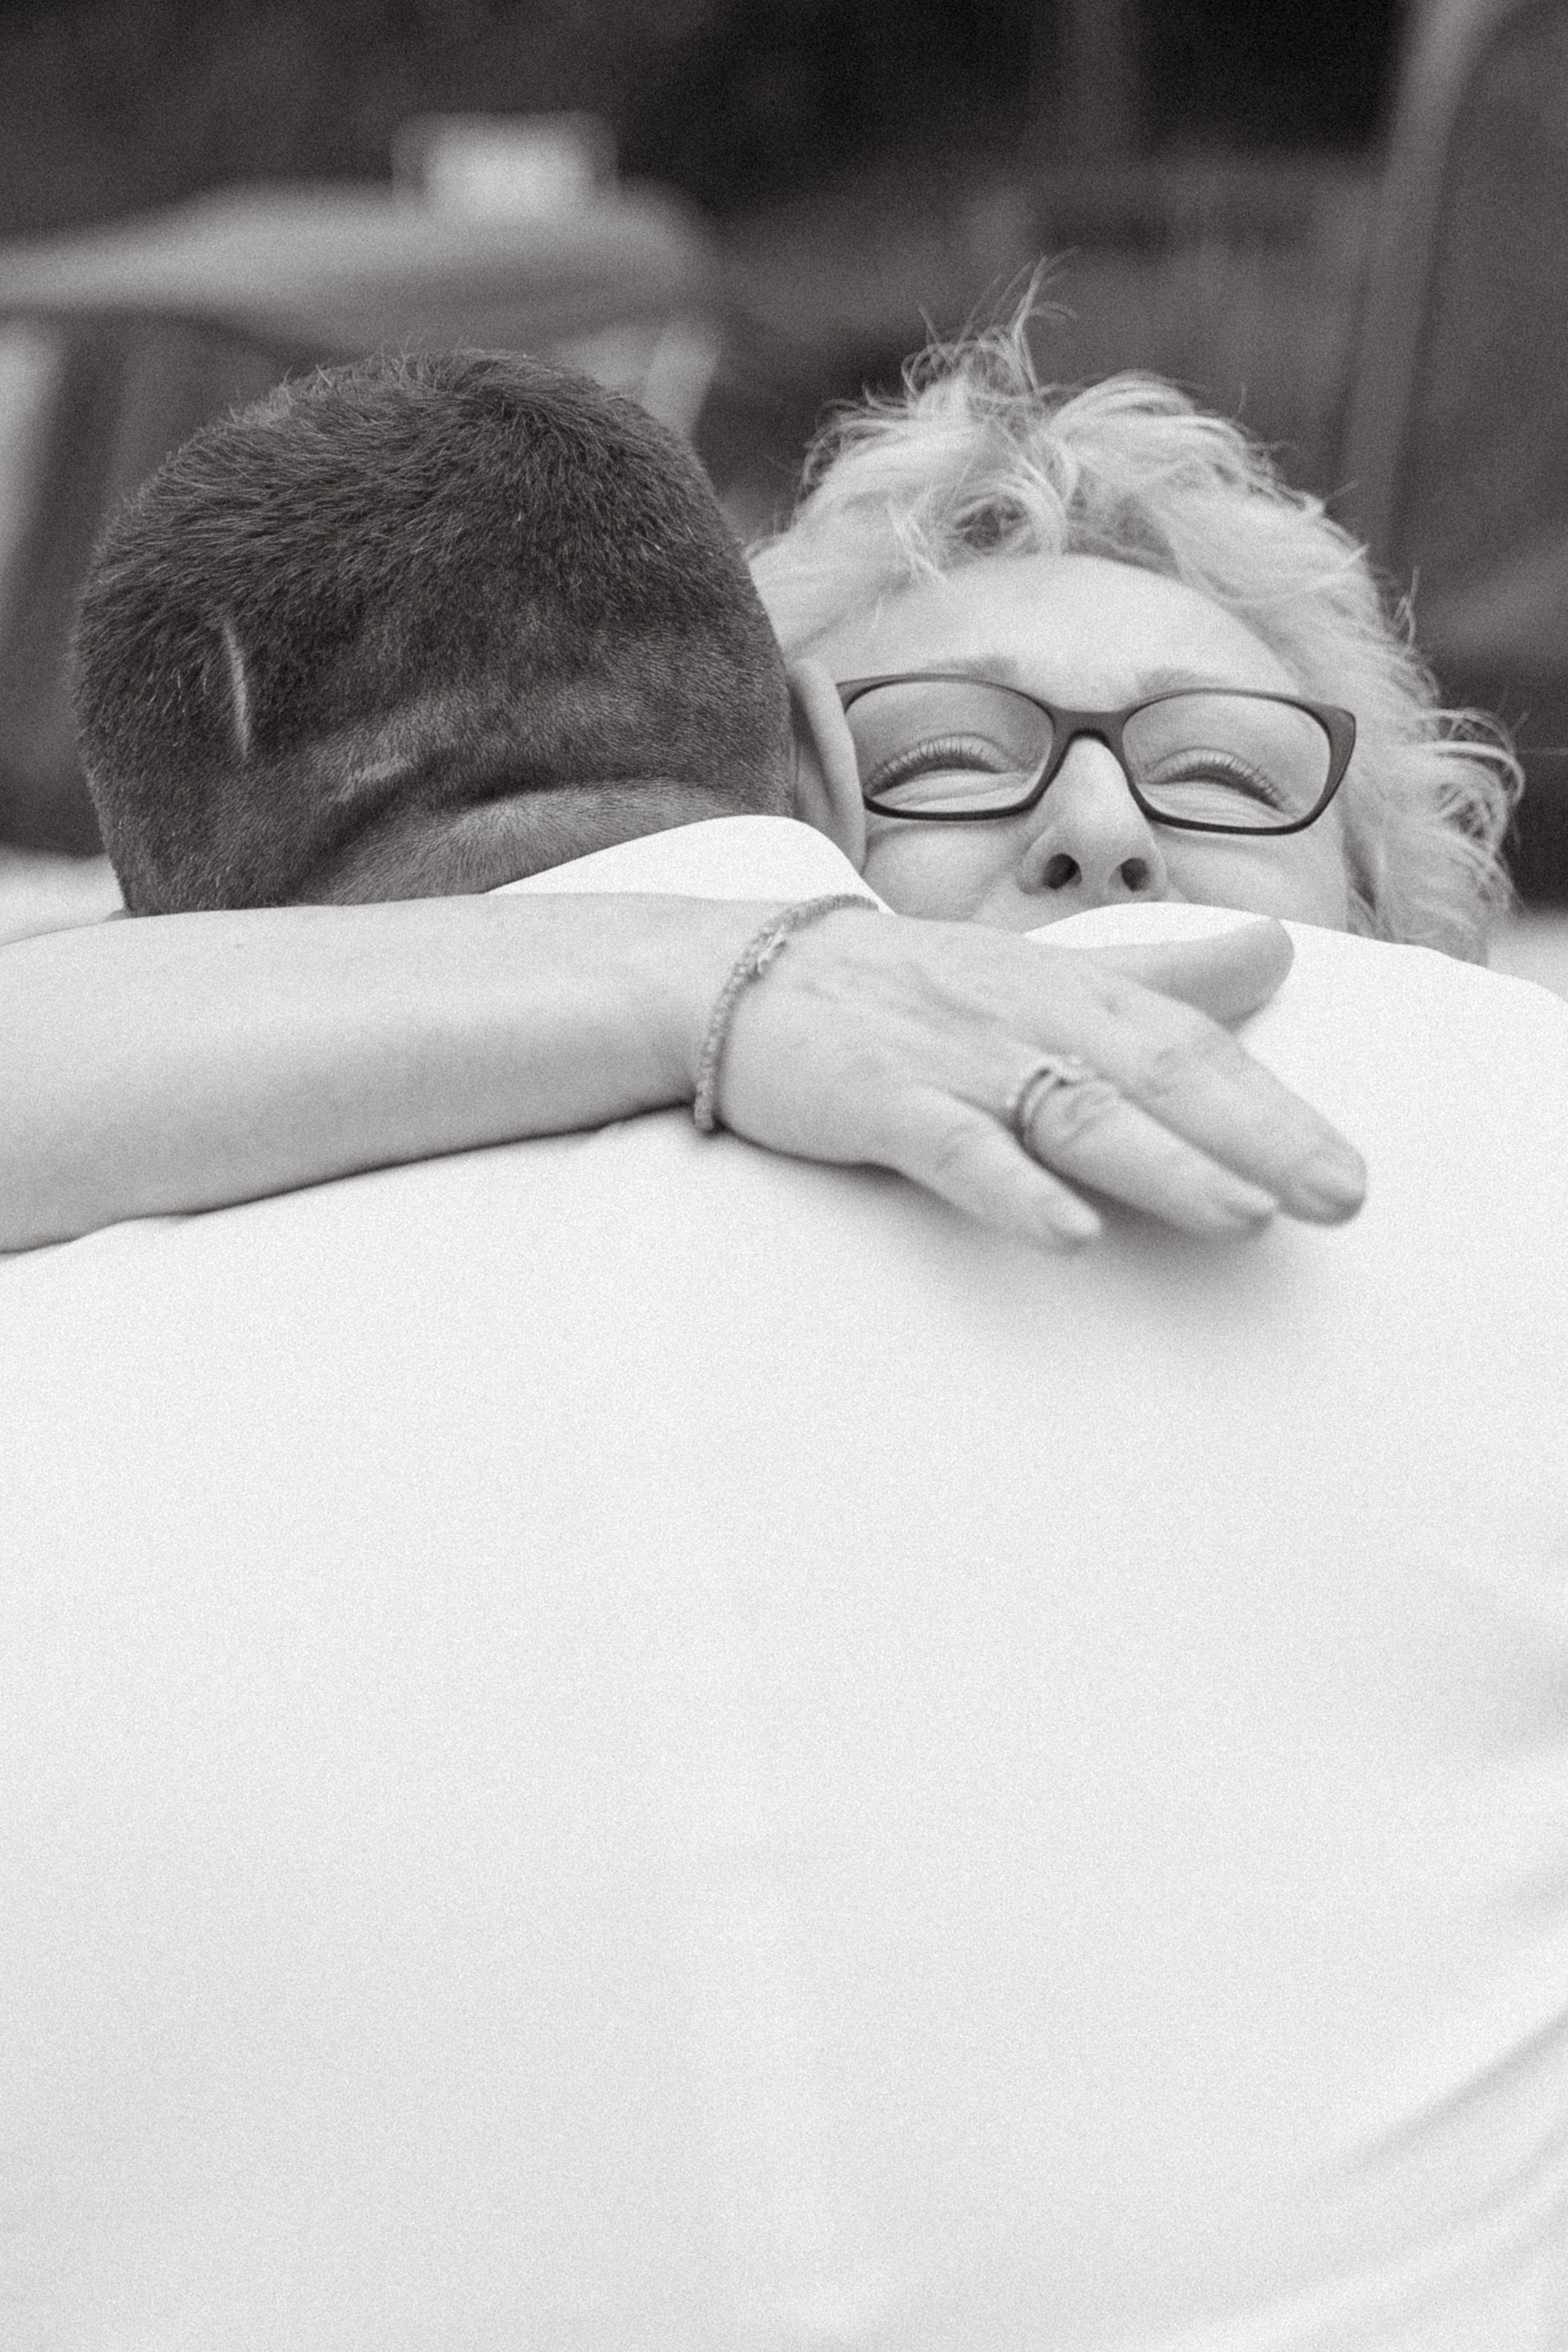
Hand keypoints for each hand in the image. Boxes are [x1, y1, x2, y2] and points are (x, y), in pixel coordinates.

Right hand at [710, 909, 1365, 1247]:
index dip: (1275, 1108)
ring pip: (1070, 1110)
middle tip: (1340, 1198)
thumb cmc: (905, 986)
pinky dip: (1011, 1188)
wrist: (731, 973)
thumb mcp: (1041, 973)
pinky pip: (952, 1147)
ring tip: (1243, 1215)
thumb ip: (1160, 975)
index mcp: (1069, 986)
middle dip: (1253, 1136)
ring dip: (1160, 1164)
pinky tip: (1068, 1234)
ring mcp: (949, 1055)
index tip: (1348, 1173)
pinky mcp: (875, 1099)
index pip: (1190, 1044)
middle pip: (1155, 1073)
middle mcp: (1023, 1012)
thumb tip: (1276, 952)